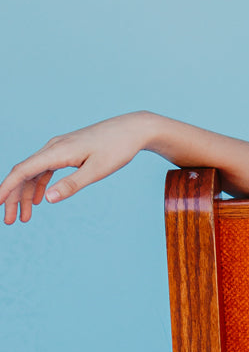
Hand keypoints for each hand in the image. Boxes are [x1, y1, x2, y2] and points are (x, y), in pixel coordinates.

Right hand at [1, 112, 152, 223]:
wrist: (133, 129)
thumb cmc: (118, 148)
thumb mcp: (97, 170)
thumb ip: (72, 184)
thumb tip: (47, 199)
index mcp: (57, 151)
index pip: (22, 171)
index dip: (6, 188)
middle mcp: (53, 148)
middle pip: (24, 174)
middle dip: (14, 197)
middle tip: (10, 221)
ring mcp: (59, 148)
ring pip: (34, 172)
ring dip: (26, 194)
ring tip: (24, 217)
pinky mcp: (68, 151)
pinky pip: (46, 169)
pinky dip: (40, 184)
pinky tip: (39, 199)